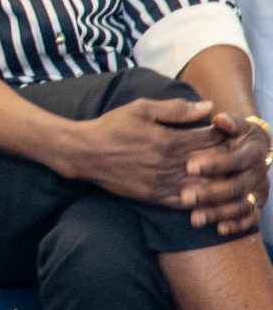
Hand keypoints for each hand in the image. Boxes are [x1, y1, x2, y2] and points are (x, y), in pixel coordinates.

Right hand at [64, 97, 225, 205]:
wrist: (83, 153)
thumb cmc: (111, 127)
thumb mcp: (141, 109)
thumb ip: (176, 108)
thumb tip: (208, 107)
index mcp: (168, 140)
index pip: (211, 138)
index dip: (222, 133)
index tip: (224, 130)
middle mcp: (168, 164)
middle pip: (212, 162)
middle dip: (224, 155)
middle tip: (226, 150)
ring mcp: (161, 183)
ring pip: (203, 185)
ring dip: (215, 178)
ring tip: (218, 170)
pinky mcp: (153, 197)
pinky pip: (185, 202)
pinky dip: (198, 197)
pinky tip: (201, 190)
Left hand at [184, 111, 269, 235]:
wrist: (252, 147)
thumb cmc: (234, 133)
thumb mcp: (233, 123)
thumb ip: (228, 122)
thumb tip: (220, 118)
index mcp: (253, 152)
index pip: (235, 159)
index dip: (214, 163)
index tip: (189, 165)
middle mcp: (259, 173)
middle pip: (237, 186)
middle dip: (211, 193)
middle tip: (185, 197)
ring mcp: (258, 190)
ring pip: (242, 205)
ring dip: (219, 213)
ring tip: (194, 218)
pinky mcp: (256, 204)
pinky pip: (250, 217)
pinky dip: (237, 224)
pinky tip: (219, 229)